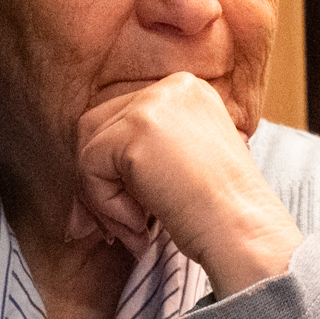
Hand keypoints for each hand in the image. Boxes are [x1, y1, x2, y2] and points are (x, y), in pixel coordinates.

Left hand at [74, 72, 302, 293]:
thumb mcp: (177, 173)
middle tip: (120, 228)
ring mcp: (155, 103)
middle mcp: (173, 87)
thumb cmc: (220, 216)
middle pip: (97, 127)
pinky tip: (140, 225)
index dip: (113, 172)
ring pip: (89, 148)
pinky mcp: (137, 129)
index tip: (130, 216)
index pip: (122, 121)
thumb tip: (76, 214)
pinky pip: (89, 167)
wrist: (243, 230)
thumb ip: (135, 167)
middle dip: (97, 183)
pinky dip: (105, 205)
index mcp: (188, 93)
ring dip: (101, 199)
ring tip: (136, 229)